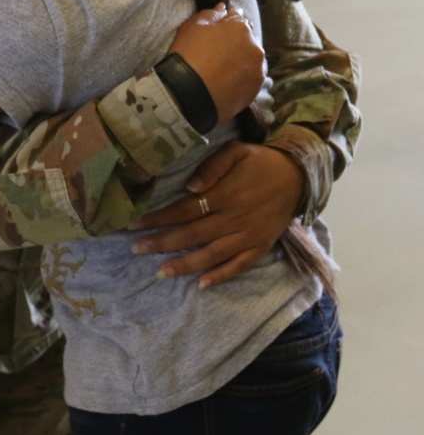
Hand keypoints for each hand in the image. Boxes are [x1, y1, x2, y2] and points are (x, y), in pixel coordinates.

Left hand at [131, 142, 303, 286]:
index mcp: (225, 194)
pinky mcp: (260, 247)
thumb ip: (212, 167)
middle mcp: (235, 218)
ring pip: (212, 254)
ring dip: (185, 264)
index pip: (184, 209)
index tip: (135, 224)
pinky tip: (201, 284)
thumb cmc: (261, 161)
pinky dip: (221, 276)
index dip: (159, 218)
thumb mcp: (237, 151)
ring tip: (161, 272)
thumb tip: (189, 186)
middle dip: (162, 243)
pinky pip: (239, 266)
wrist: (300, 176)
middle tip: (136, 249)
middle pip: (193, 234)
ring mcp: (248, 236)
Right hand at [168, 4, 265, 122]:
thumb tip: (224, 8)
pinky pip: (249, 80)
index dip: (223, 28)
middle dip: (234, 45)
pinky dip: (240, 80)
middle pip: (245, 42)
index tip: (212, 37)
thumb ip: (211, 14)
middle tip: (214, 57)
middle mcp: (256, 47)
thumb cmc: (188, 55)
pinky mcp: (255, 90)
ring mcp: (258, 70)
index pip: (236, 20)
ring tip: (219, 73)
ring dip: (239, 63)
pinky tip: (224, 84)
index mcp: (241, 28)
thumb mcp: (192, 27)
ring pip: (249, 62)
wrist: (187, 93)